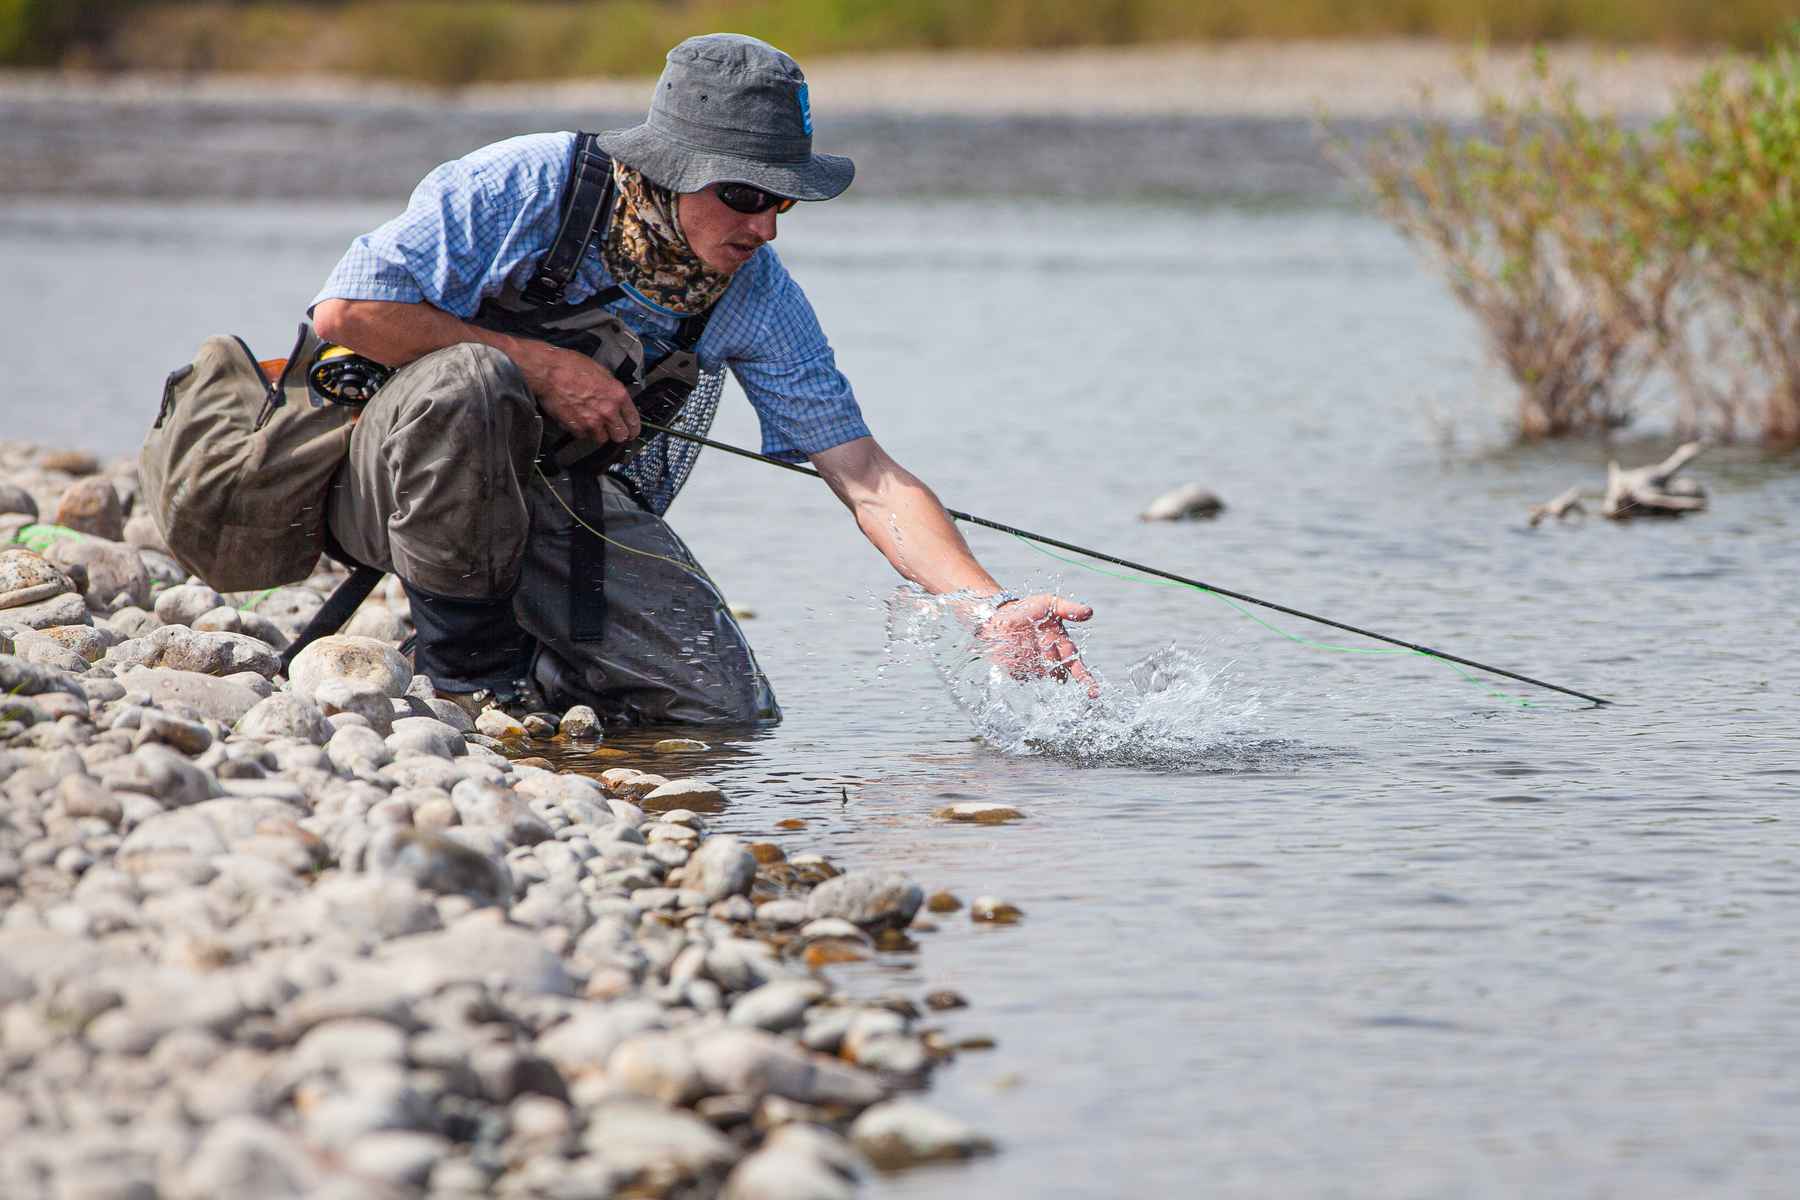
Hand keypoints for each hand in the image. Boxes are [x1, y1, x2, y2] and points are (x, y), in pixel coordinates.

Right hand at [534, 347, 638, 443]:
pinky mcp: (576, 427)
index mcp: (618, 395)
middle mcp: (608, 411)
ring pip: (602, 439)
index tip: (631, 431)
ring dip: (598, 433)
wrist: (548, 372)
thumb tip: (616, 400)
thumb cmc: (571, 366)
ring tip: (590, 421)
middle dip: (616, 433)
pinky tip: (577, 419)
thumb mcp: (601, 372)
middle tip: (611, 429)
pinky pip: (584, 436)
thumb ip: (612, 390)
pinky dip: (581, 431)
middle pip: (620, 436)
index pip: (634, 421)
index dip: (633, 428)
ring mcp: (592, 421)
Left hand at [976, 594, 1098, 698]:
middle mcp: (1050, 660)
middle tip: (1052, 659)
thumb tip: (1090, 612)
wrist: (1001, 613)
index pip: (1077, 666)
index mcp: (1062, 646)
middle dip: (1057, 669)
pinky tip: (1012, 651)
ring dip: (1036, 664)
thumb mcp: (1051, 604)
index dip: (1086, 680)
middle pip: (1060, 674)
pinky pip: (1021, 675)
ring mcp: (1033, 667)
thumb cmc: (1029, 609)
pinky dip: (1018, 666)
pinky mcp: (1017, 671)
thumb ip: (1069, 609)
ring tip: (1025, 642)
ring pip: (1040, 673)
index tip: (1093, 693)